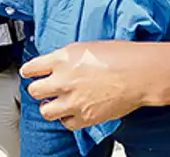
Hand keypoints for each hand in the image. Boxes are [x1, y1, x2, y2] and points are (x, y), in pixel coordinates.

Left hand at [22, 41, 152, 129]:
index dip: (29, 71)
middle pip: (34, 91)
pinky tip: (72, 112)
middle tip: (43, 89)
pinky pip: (66, 123)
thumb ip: (69, 57)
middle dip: (38, 89)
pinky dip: (67, 119)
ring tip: (55, 104)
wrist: (139, 74)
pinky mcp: (85, 117)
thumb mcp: (88, 46)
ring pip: (46, 111)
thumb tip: (60, 64)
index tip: (29, 73)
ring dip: (49, 107)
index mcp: (63, 58)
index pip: (32, 67)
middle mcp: (63, 80)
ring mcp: (73, 101)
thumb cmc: (121, 56)